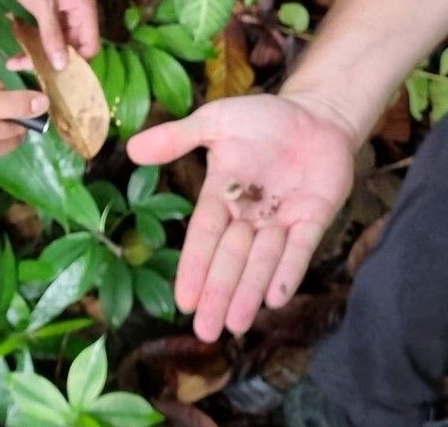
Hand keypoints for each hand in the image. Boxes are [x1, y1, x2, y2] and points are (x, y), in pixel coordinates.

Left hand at [0, 0, 98, 69]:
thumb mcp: (42, 4)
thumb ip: (52, 35)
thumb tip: (62, 65)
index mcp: (84, 9)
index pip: (90, 46)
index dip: (77, 63)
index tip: (58, 76)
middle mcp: (77, 15)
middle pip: (72, 49)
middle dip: (53, 62)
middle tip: (29, 70)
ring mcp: (61, 16)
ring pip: (56, 46)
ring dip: (38, 56)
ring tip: (15, 63)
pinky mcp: (46, 16)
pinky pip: (44, 38)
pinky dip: (32, 47)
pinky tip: (15, 55)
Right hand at [126, 93, 355, 340]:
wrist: (316, 114)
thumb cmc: (264, 119)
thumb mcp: (216, 121)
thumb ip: (178, 138)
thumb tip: (130, 150)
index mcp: (222, 194)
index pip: (204, 235)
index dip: (194, 267)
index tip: (183, 300)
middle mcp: (250, 215)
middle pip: (231, 259)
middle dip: (218, 293)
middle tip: (205, 332)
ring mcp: (283, 219)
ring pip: (262, 261)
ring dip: (249, 292)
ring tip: (235, 325)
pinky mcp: (314, 218)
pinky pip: (300, 249)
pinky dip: (288, 272)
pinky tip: (277, 298)